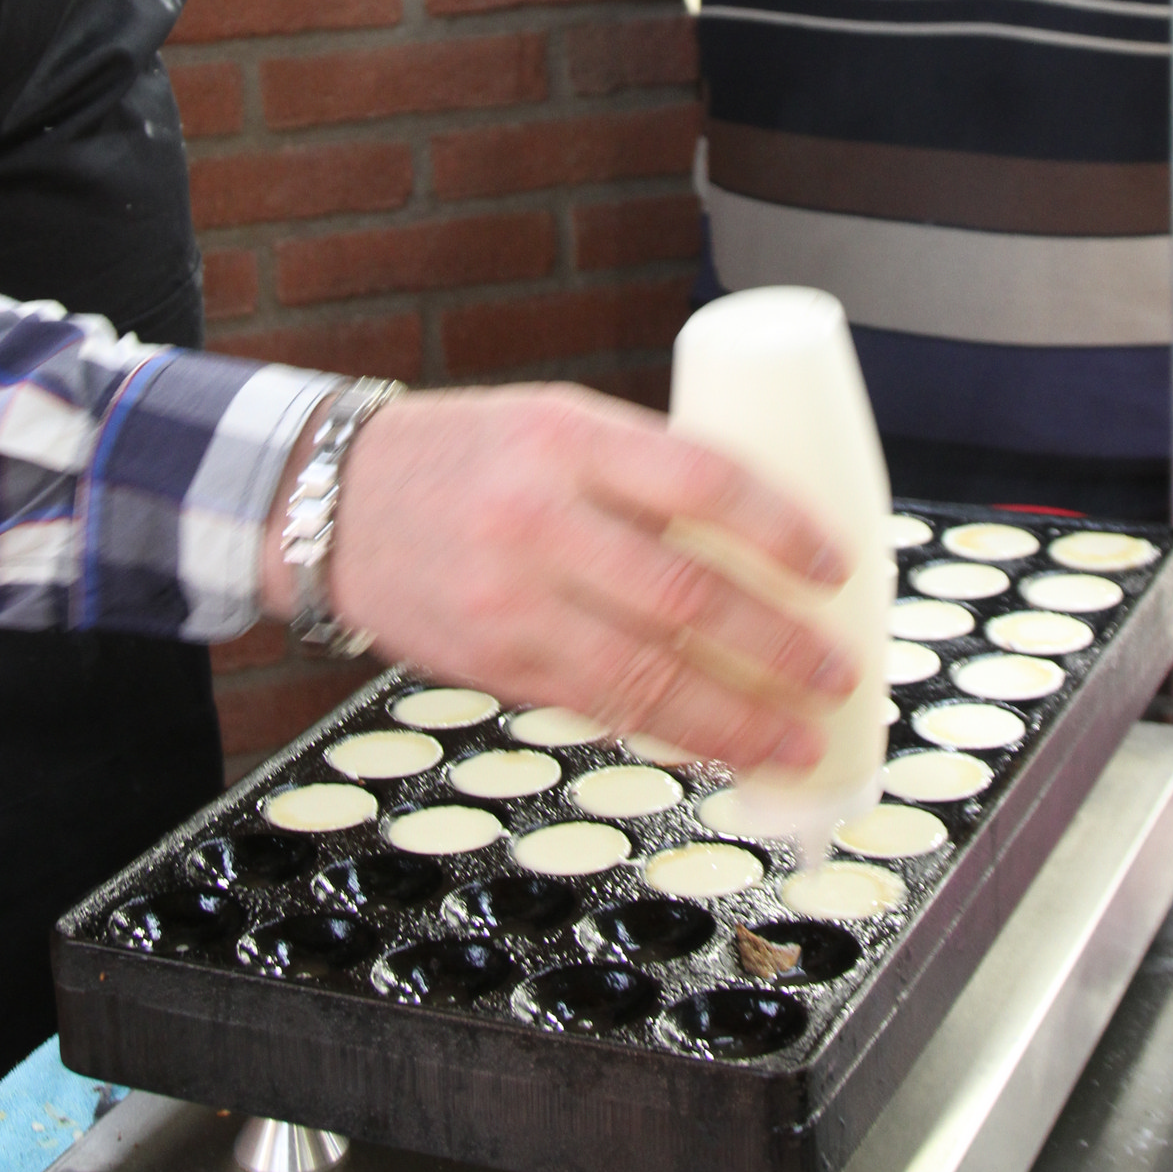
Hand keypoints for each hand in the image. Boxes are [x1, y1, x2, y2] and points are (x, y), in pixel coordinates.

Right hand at [269, 383, 855, 772]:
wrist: (333, 502)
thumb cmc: (471, 454)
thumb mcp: (557, 424)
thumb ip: (643, 474)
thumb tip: (763, 542)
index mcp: (569, 437)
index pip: (701, 479)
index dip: (780, 530)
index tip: (836, 566)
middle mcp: (540, 518)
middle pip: (686, 596)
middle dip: (778, 648)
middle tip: (839, 674)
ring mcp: (511, 600)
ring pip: (646, 676)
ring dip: (738, 719)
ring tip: (800, 739)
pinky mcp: (493, 663)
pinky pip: (598, 707)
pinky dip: (670, 732)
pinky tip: (720, 747)